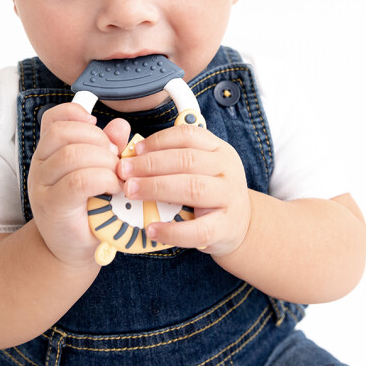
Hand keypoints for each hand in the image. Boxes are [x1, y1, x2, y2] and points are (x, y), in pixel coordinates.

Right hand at [28, 103, 130, 266]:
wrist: (73, 250)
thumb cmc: (89, 208)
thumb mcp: (99, 171)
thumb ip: (108, 147)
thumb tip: (120, 126)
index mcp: (49, 152)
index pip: (53, 119)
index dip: (75, 113)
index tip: (96, 125)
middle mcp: (40, 165)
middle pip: (64, 133)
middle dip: (99, 140)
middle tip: (116, 159)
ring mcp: (43, 186)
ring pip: (72, 155)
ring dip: (104, 162)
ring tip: (117, 177)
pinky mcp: (53, 207)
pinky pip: (79, 181)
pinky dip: (104, 180)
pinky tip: (114, 188)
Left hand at [117, 125, 250, 256]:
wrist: (241, 223)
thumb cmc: (210, 191)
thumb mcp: (200, 167)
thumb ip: (173, 157)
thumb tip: (132, 155)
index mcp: (218, 149)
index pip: (188, 135)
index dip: (159, 140)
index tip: (135, 150)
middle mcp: (227, 169)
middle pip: (187, 160)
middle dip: (150, 164)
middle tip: (124, 171)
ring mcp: (229, 197)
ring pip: (193, 188)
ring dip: (156, 188)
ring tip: (131, 192)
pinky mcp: (226, 227)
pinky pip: (198, 229)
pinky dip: (172, 230)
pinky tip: (151, 228)